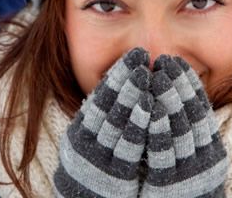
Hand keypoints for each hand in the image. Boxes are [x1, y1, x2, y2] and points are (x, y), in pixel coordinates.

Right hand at [54, 48, 153, 197]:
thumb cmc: (95, 168)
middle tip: (140, 58)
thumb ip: (103, 118)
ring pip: (115, 123)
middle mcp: (86, 141)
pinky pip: (128, 148)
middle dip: (125, 80)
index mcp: (81, 130)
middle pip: (107, 105)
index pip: (100, 96)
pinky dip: (138, 126)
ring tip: (145, 76)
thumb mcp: (91, 141)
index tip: (133, 56)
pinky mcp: (113, 176)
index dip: (117, 74)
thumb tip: (121, 83)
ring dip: (131, 98)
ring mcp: (99, 158)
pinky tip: (150, 109)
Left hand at [141, 55, 226, 197]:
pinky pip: (164, 155)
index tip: (176, 61)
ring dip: (169, 101)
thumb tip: (175, 95)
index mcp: (210, 149)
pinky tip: (151, 110)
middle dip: (178, 86)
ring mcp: (189, 172)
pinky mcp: (171, 186)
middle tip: (165, 61)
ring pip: (180, 131)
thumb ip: (185, 131)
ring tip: (158, 76)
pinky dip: (159, 131)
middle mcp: (204, 158)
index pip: (201, 109)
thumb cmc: (182, 187)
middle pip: (192, 115)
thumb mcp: (190, 158)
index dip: (189, 84)